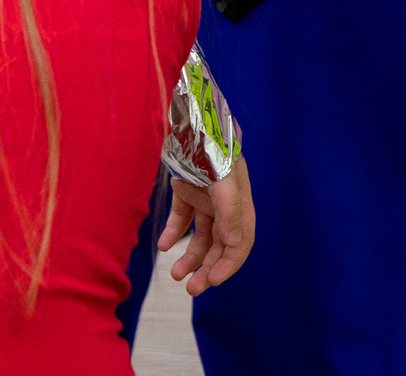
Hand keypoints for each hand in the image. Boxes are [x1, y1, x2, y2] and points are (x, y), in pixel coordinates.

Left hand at [158, 155, 253, 292]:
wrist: (190, 116)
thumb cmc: (212, 146)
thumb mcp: (225, 180)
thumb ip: (231, 212)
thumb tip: (233, 243)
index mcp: (241, 204)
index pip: (239, 243)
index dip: (229, 265)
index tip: (213, 281)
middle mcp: (225, 205)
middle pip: (219, 245)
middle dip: (208, 268)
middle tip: (192, 289)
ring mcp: (206, 198)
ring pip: (200, 236)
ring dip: (190, 257)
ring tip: (176, 275)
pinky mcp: (186, 190)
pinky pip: (181, 218)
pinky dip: (172, 233)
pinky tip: (164, 247)